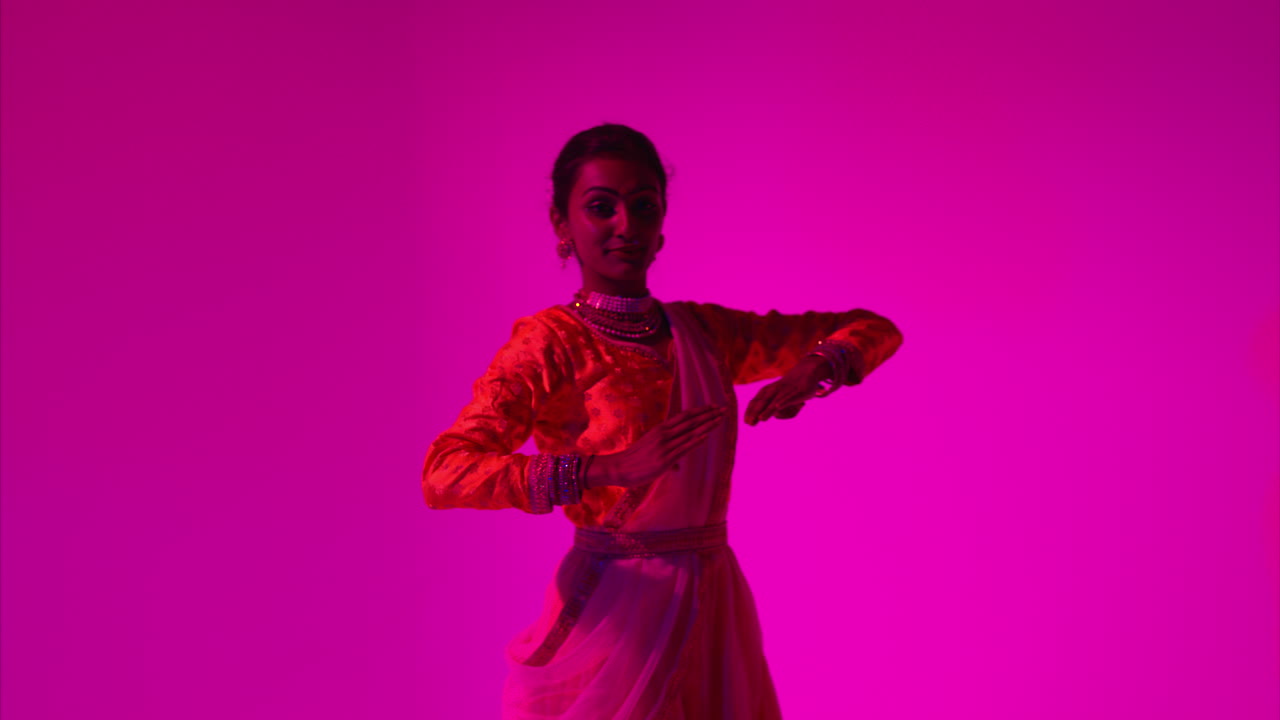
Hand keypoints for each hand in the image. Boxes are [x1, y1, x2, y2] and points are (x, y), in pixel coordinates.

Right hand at [583, 405, 729, 488]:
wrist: (618, 468)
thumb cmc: (634, 460)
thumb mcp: (650, 449)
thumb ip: (666, 453)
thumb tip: (677, 464)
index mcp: (660, 429)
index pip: (684, 416)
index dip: (700, 411)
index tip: (713, 406)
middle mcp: (664, 434)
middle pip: (690, 421)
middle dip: (708, 415)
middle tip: (723, 408)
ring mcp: (664, 446)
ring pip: (690, 433)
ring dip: (707, 425)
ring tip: (720, 419)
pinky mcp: (664, 459)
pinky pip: (683, 448)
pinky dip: (696, 440)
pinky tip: (706, 435)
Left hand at [744, 356, 830, 425]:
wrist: (807, 371)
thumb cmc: (791, 387)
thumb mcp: (782, 396)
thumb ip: (778, 407)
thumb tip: (776, 415)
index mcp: (768, 391)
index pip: (756, 401)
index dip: (750, 411)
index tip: (745, 421)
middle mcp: (775, 390)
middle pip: (763, 402)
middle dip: (755, 412)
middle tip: (749, 423)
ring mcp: (785, 391)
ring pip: (775, 401)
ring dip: (768, 410)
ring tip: (761, 418)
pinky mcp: (797, 392)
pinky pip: (789, 397)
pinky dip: (783, 402)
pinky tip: (777, 407)